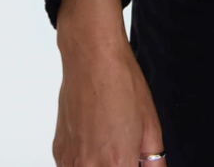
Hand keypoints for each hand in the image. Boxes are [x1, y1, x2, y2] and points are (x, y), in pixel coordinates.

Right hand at [53, 34, 165, 166]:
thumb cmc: (122, 83)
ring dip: (99, 166)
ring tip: (109, 145)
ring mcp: (70, 161)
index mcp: (117, 163)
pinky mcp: (59, 152)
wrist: (92, 58)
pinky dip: (85, 163)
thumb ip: (154, 160)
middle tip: (125, 152)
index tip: (136, 161)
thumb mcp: (151, 124)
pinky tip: (95, 143)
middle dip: (119, 166)